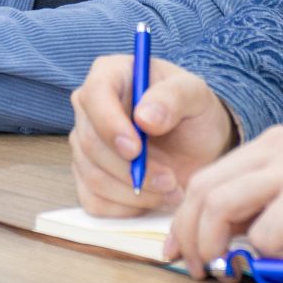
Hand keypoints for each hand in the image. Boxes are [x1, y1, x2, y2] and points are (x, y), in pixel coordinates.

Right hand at [69, 56, 236, 215]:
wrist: (198, 143)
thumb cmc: (193, 111)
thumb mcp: (195, 95)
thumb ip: (173, 98)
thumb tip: (144, 118)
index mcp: (110, 74)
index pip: (94, 95)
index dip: (110, 125)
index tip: (135, 149)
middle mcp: (89, 108)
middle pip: (89, 143)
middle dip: (130, 169)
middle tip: (170, 180)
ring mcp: (85, 145)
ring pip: (93, 176)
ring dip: (134, 193)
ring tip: (172, 190)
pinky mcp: (88, 177)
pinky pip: (94, 201)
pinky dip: (125, 208)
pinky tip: (153, 199)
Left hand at [165, 129, 282, 278]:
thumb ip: (276, 198)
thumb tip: (238, 236)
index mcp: (273, 145)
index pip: (208, 177)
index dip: (185, 217)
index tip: (179, 250)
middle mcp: (276, 150)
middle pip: (202, 189)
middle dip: (188, 234)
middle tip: (194, 269)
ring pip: (220, 206)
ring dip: (213, 246)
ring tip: (226, 272)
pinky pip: (268, 233)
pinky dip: (271, 256)